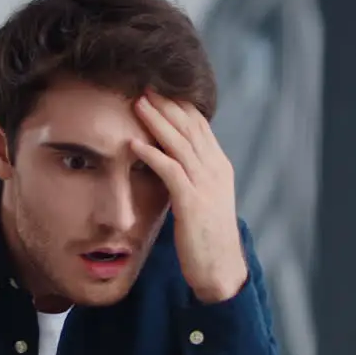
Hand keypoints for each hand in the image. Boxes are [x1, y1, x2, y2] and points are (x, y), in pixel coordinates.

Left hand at [130, 92, 247, 303]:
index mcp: (219, 167)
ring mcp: (206, 185)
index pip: (199, 126)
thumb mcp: (202, 199)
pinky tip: (134, 143)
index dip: (179, 105)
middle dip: (166, 104)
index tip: (159, 88)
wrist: (221, 270)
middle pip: (189, 127)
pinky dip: (152, 154)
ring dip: (156, 121)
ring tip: (136, 103)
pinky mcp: (192, 203)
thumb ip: (190, 177)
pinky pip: (170, 171)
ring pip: (179, 143)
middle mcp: (215, 170)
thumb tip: (170, 160)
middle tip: (144, 84)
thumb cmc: (206, 238)